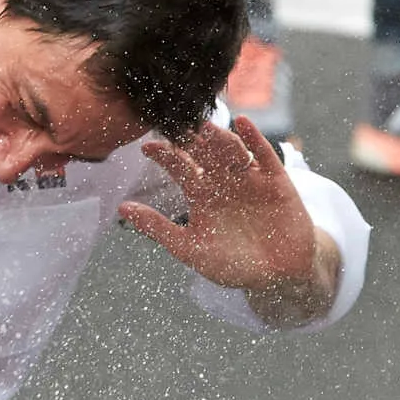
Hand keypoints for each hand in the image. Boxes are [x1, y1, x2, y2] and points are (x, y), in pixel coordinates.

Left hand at [119, 116, 330, 318]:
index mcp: (201, 194)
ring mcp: (249, 178)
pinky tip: (242, 123)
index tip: (147, 147)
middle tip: (178, 126)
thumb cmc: (233, 265)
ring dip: (219, 137)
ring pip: (231, 150)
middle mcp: (223, 181)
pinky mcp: (275, 179)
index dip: (164, 156)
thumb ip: (158, 228)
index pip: (179, 167)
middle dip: (192, 140)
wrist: (278, 276)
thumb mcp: (190, 249)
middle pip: (205, 153)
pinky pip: (263, 154)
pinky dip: (253, 137)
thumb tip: (121, 208)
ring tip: (206, 129)